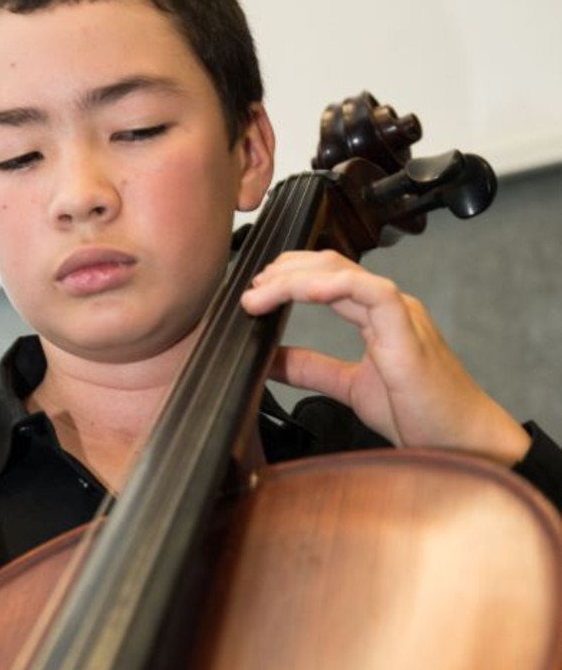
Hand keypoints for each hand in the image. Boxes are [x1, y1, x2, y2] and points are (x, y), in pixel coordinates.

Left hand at [240, 250, 530, 464]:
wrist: (461, 445)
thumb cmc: (418, 414)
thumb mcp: (348, 386)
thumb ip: (310, 368)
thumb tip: (268, 359)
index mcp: (375, 315)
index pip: (327, 276)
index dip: (289, 275)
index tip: (256, 290)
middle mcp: (387, 306)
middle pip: (330, 266)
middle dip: (284, 271)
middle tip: (250, 290)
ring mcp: (400, 314)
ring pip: (343, 273)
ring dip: (296, 279)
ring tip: (261, 293)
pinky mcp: (408, 332)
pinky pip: (373, 292)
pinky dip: (336, 286)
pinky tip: (305, 291)